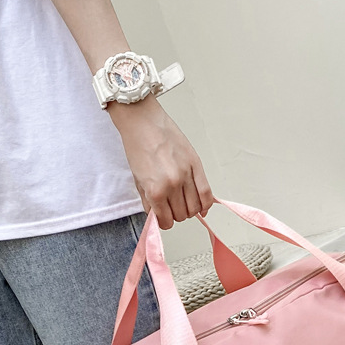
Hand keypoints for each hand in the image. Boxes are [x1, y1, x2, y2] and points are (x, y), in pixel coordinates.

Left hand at [109, 96, 213, 229]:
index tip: (164, 218)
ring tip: (183, 203)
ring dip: (189, 209)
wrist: (142, 121)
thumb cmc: (137, 146)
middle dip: (176, 214)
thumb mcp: (137, 180)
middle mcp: (173, 185)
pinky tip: (203, 208)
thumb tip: (158, 215)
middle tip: (171, 206)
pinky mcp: (196, 164)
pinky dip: (206, 204)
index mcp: (156, 190)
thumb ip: (149, 201)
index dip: (164, 222)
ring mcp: (186, 174)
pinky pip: (207, 193)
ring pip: (195, 207)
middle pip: (181, 215)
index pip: (166, 221)